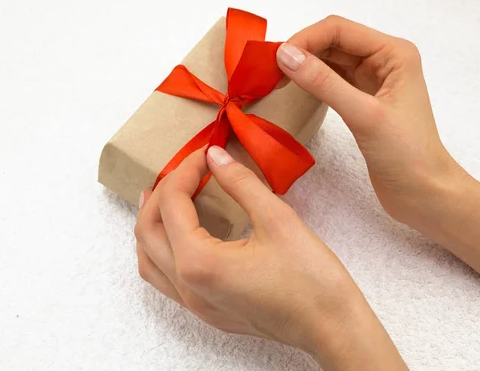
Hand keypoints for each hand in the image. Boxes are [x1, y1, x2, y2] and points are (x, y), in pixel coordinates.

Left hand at [135, 146, 406, 369]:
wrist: (331, 326)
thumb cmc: (310, 279)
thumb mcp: (277, 219)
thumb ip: (240, 183)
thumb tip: (215, 156)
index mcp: (199, 262)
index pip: (172, 204)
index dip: (184, 171)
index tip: (204, 153)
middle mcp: (188, 287)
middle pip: (147, 232)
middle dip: (161, 194)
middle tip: (184, 170)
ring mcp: (196, 304)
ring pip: (149, 260)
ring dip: (152, 225)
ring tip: (165, 199)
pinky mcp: (208, 312)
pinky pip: (166, 280)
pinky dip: (162, 250)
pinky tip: (182, 236)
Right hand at [276, 15, 464, 229]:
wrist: (424, 193)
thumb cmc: (406, 155)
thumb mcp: (364, 115)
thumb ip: (324, 83)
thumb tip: (285, 55)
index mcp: (394, 53)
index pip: (339, 30)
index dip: (305, 39)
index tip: (275, 60)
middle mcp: (384, 60)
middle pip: (333, 41)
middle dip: (301, 51)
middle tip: (269, 71)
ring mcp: (373, 80)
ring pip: (330, 60)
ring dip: (304, 65)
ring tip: (276, 79)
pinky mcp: (363, 101)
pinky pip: (332, 81)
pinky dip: (312, 81)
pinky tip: (295, 87)